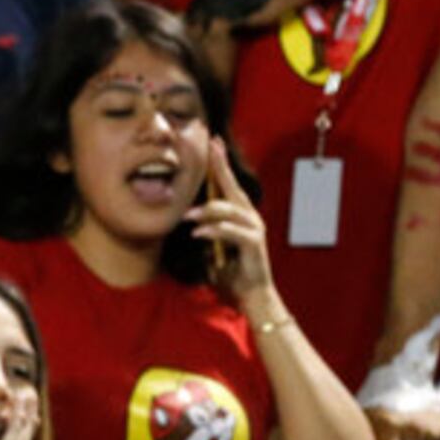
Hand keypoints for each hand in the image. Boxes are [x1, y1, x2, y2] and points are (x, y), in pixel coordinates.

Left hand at [188, 137, 277, 308]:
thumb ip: (205, 228)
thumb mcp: (212, 246)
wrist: (249, 296)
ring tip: (186, 217)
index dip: (221, 163)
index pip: (228, 185)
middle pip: (233, 188)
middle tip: (210, 148)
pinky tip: (199, 233)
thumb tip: (187, 215)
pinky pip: (232, 233)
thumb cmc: (230, 271)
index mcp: (239, 216)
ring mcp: (254, 230)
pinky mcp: (254, 245)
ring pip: (230, 211)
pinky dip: (215, 231)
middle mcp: (250, 218)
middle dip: (221, 167)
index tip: (213, 143)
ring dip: (207, 212)